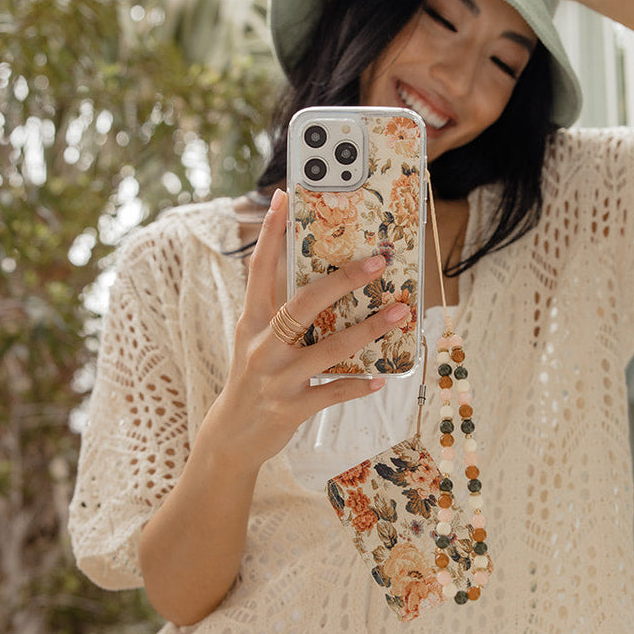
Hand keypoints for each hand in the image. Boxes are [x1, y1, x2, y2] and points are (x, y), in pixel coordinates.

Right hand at [202, 189, 409, 469]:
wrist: (232, 435)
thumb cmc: (253, 377)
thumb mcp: (256, 340)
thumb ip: (279, 310)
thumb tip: (321, 278)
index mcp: (253, 321)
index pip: (260, 269)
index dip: (269, 233)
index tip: (283, 198)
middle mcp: (263, 345)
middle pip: (304, 303)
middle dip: (343, 280)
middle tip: (377, 261)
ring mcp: (278, 377)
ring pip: (329, 348)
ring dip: (369, 329)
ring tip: (401, 313)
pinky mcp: (292, 407)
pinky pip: (333, 391)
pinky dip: (359, 385)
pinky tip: (381, 377)